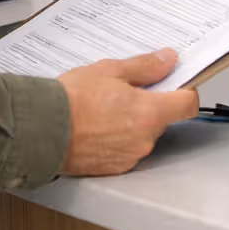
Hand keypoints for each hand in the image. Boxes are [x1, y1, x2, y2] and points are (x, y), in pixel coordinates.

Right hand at [57, 49, 199, 176]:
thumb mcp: (110, 70)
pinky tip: (97, 128)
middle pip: (163, 119)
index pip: (188, 105)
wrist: (40, 130)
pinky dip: (117, 140)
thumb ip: (144, 67)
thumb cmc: (71, 100)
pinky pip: (125, 150)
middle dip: (150, 106)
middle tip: (124, 92)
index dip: (185, 92)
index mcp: (150, 113)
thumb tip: (167, 60)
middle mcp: (144, 139)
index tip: (176, 84)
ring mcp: (129, 157)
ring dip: (131, 124)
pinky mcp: (113, 168)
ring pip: (142, 135)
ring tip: (104, 110)